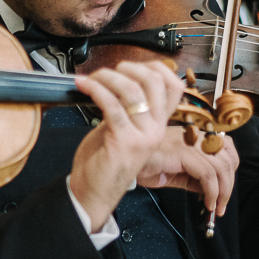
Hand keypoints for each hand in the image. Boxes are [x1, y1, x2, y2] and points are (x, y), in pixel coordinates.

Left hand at [68, 61, 185, 231]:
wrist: (93, 192)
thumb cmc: (105, 161)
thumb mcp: (123, 128)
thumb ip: (127, 106)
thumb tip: (118, 77)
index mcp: (159, 125)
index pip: (174, 86)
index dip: (155, 67)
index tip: (131, 66)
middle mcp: (156, 130)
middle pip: (155, 81)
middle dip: (128, 68)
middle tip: (108, 72)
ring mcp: (143, 136)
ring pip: (132, 90)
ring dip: (107, 77)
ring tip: (91, 79)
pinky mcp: (124, 141)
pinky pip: (112, 105)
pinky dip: (95, 89)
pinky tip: (83, 86)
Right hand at [136, 128, 237, 216]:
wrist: (124, 161)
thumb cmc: (147, 165)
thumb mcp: (177, 173)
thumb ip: (195, 178)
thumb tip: (212, 191)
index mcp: (194, 137)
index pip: (227, 146)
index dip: (231, 168)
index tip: (225, 188)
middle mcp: (194, 136)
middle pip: (228, 158)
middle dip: (229, 184)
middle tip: (222, 205)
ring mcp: (188, 142)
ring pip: (221, 166)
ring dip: (223, 192)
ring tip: (215, 207)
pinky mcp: (182, 152)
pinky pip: (207, 174)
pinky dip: (211, 191)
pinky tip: (207, 203)